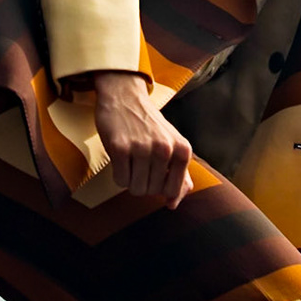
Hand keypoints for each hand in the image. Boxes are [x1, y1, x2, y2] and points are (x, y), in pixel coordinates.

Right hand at [91, 71, 193, 207]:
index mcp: (182, 149)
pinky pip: (120, 180)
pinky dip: (118, 174)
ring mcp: (142, 147)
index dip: (160, 189)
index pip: (172, 191)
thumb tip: (173, 204)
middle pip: (151, 191)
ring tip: (131, 161)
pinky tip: (121, 158)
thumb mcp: (173, 143)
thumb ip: (180, 174)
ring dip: (130, 180)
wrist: (125, 96)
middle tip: (140, 164)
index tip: (154, 174)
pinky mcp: (120, 147)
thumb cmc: (149, 124)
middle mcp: (165, 148)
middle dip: (143, 183)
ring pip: (135, 188)